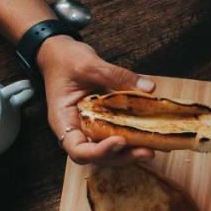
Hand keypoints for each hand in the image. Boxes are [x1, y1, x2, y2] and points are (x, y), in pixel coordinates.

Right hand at [36, 35, 155, 164]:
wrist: (58, 53)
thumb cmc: (65, 59)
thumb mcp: (89, 64)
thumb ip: (117, 76)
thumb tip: (148, 88)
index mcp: (63, 119)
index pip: (77, 149)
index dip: (99, 151)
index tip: (120, 141)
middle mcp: (75, 129)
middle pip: (96, 156)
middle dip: (121, 157)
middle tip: (147, 151)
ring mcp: (88, 128)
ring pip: (107, 151)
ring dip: (129, 153)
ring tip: (151, 149)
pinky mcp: (101, 122)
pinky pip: (115, 136)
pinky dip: (131, 140)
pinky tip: (150, 138)